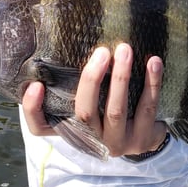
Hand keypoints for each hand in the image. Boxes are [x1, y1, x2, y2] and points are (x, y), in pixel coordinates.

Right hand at [21, 43, 166, 157]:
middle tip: (102, 52)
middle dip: (92, 80)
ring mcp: (117, 142)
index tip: (35, 85)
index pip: (40, 127)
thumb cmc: (108, 110)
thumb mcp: (88, 101)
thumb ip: (74, 83)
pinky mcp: (143, 139)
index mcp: (70, 129)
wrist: (145, 137)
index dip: (34, 109)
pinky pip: (147, 107)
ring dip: (121, 78)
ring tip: (125, 50)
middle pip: (85, 113)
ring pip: (116, 110)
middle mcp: (91, 139)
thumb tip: (65, 44)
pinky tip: (153, 61)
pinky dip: (151, 82)